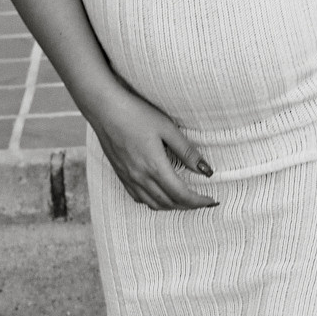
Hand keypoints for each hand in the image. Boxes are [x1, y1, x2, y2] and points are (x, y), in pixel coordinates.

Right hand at [88, 84, 217, 209]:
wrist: (104, 109)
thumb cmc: (136, 114)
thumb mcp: (167, 128)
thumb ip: (187, 151)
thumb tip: (206, 170)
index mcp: (155, 167)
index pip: (182, 195)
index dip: (199, 201)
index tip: (212, 200)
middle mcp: (141, 178)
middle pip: (169, 203)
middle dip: (189, 206)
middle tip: (203, 201)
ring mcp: (129, 178)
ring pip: (154, 204)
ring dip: (172, 206)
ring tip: (186, 201)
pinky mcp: (121, 175)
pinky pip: (139, 198)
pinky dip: (154, 202)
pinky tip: (161, 195)